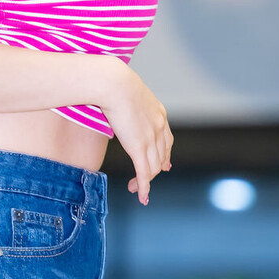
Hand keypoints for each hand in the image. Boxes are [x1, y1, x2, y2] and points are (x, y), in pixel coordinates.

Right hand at [98, 60, 172, 204]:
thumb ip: (126, 102)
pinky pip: (144, 173)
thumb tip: (114, 101)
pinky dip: (143, 187)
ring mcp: (151, 138)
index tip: (164, 165)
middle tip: (144, 181)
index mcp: (158, 112)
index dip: (165, 155)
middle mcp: (159, 127)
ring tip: (135, 189)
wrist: (113, 83)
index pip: (167, 140)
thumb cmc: (111, 82)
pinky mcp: (140, 148)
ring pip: (153, 167)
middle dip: (155, 171)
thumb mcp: (126, 92)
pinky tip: (141, 196)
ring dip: (145, 181)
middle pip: (161, 156)